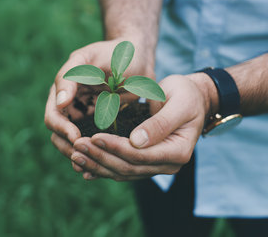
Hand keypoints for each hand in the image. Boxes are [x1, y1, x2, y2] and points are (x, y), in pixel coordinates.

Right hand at [44, 38, 155, 172]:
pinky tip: (102, 165)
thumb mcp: (89, 59)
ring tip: (90, 167)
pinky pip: (93, 142)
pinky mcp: (101, 124)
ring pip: (75, 142)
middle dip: (68, 147)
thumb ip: (70, 77)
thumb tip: (59, 103)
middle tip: (83, 157)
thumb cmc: (112, 53)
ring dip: (79, 155)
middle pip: (60, 134)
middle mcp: (71, 106)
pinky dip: (95, 153)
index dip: (61, 129)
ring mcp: (86, 116)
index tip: (76, 138)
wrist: (137, 56)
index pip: (53, 117)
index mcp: (63, 91)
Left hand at [70, 74, 210, 180]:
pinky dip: (102, 168)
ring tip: (74, 155)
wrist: (192, 99)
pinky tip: (84, 167)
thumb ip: (160, 123)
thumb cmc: (186, 95)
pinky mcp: (144, 163)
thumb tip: (136, 141)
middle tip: (76, 146)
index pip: (140, 155)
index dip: (115, 147)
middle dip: (100, 157)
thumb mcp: (178, 103)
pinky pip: (121, 169)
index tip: (93, 136)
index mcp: (178, 152)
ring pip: (122, 172)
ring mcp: (156, 166)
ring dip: (97, 164)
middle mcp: (167, 165)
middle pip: (128, 167)